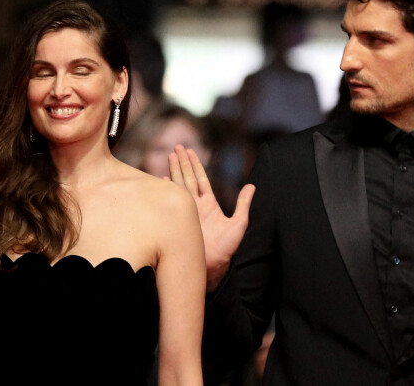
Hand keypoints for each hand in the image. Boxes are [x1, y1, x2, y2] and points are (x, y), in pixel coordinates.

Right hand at [169, 144, 253, 290]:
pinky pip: (171, 200)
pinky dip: (165, 189)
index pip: (200, 179)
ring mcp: (186, 210)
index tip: (190, 151)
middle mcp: (196, 204)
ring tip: (170, 156)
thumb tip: (252, 186)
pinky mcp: (178, 218)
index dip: (195, 164)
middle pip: (187, 177)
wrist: (212, 266)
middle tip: (177, 147)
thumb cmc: (226, 248)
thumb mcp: (239, 223)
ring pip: (179, 184)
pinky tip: (161, 179)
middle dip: (182, 162)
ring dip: (174, 169)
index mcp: (209, 203)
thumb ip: (243, 204)